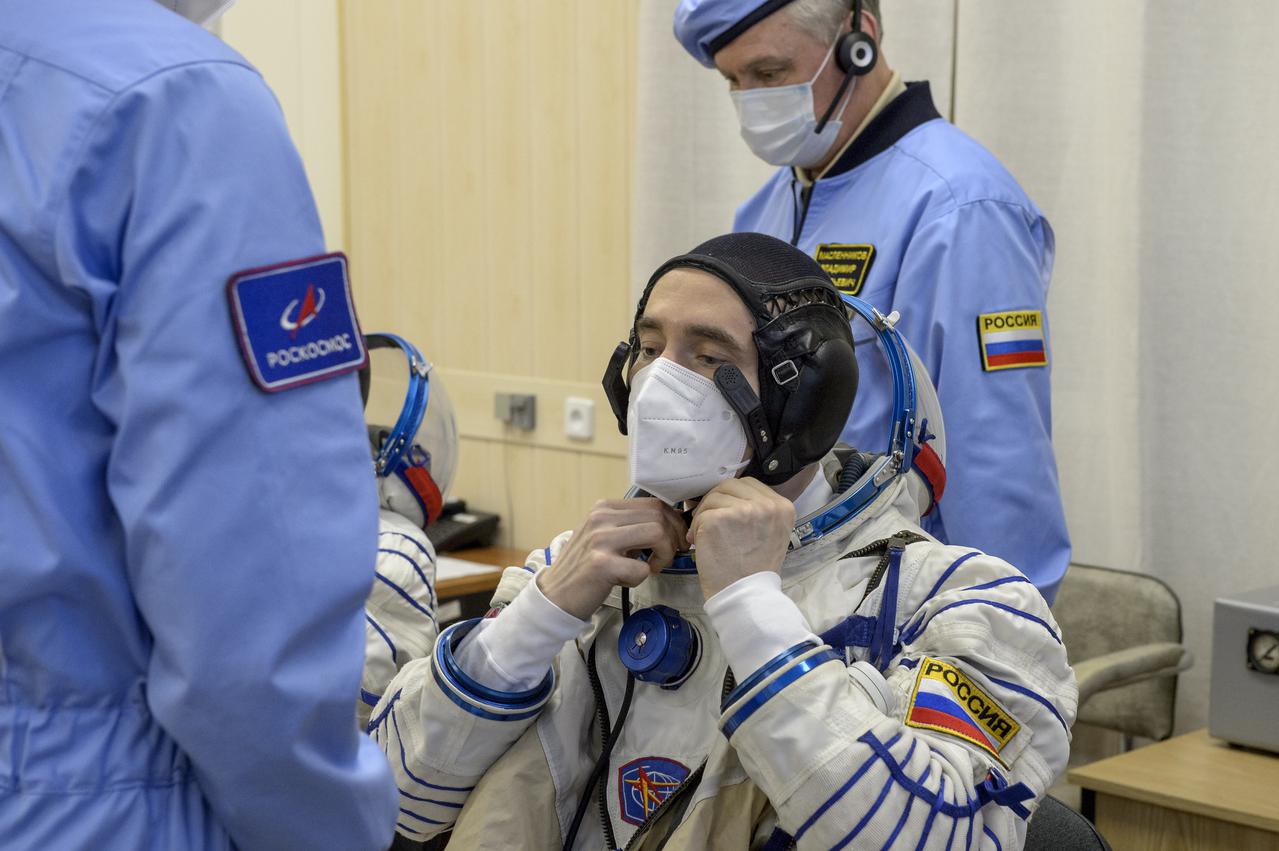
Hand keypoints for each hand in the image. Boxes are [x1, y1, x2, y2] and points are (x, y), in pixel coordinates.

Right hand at [536, 498, 687, 619]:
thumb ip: (631, 527)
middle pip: (659, 516)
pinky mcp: (601, 564)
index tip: (676, 539)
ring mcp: (600, 539)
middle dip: (674, 539)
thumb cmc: (585, 568)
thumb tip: (672, 524)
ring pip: (657, 534)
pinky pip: (642, 568)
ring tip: (650, 567)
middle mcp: (601, 518)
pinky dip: (640, 577)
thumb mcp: (604, 536)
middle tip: (669, 557)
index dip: (674, 522)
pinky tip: (625, 580)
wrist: (555, 595)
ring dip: (663, 555)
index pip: (654, 504)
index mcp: (604, 508)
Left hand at [688, 478, 794, 599]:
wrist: (746, 596)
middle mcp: (767, 505)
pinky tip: (699, 543)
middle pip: (730, 485)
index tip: (724, 513)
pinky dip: (696, 528)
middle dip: (715, 501)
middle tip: (707, 521)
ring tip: (702, 536)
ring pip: (714, 497)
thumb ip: (759, 512)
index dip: (732, 497)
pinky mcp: (720, 518)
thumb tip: (730, 496)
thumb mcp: (771, 533)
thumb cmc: (755, 570)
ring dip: (704, 515)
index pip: (750, 485)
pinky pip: (702, 513)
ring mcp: (743, 510)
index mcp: (783, 507)